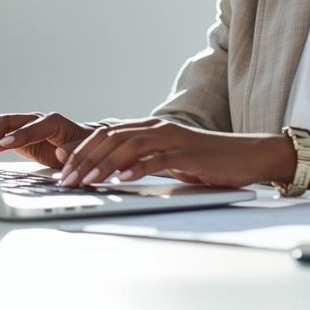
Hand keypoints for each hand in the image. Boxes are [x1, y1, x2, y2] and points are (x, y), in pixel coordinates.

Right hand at [0, 111, 94, 168]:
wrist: (80, 146)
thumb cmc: (83, 149)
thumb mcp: (84, 152)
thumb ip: (74, 150)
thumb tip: (60, 151)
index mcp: (53, 122)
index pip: (33, 125)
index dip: (18, 135)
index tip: (3, 146)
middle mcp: (34, 120)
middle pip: (6, 120)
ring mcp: (21, 127)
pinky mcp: (13, 136)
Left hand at [58, 118, 282, 187]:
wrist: (246, 156)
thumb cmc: (206, 161)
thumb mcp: (168, 161)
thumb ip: (140, 162)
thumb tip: (110, 172)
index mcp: (150, 129)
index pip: (106, 135)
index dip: (82, 151)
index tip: (63, 170)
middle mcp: (158, 128)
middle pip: (111, 138)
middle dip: (85, 159)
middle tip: (66, 179)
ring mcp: (173, 139)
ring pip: (129, 146)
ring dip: (104, 164)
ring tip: (87, 180)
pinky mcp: (188, 153)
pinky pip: (158, 159)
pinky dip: (138, 168)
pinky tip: (123, 179)